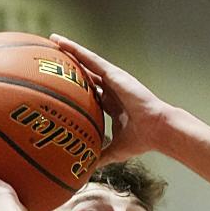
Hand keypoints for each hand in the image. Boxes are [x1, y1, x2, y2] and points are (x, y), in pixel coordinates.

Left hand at [49, 36, 172, 163]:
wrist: (156, 130)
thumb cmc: (141, 140)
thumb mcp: (116, 150)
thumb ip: (101, 156)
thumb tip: (87, 169)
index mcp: (112, 104)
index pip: (91, 93)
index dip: (78, 88)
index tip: (64, 86)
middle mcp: (111, 88)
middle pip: (86, 73)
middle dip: (72, 66)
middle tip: (53, 59)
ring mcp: (112, 79)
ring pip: (86, 61)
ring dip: (70, 50)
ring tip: (53, 41)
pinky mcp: (113, 73)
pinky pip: (90, 59)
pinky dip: (76, 50)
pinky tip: (62, 43)